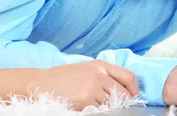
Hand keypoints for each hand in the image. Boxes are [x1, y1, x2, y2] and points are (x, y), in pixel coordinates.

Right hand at [0, 60, 138, 109]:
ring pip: (113, 105)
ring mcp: (93, 88)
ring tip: (101, 107)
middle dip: (124, 103)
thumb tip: (123, 90)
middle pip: (123, 94)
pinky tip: (92, 109)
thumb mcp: (86, 69)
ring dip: (111, 109)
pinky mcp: (85, 101)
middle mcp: (99, 75)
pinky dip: (100, 112)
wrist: (42, 83)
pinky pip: (101, 111)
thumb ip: (104, 75)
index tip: (132, 98)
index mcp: (101, 65)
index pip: (129, 77)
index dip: (134, 90)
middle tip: (119, 108)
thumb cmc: (63, 77)